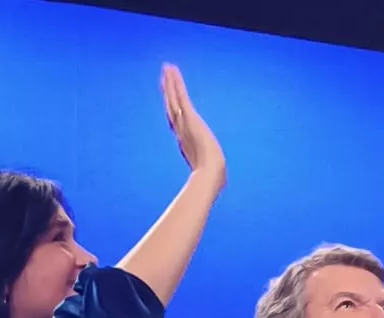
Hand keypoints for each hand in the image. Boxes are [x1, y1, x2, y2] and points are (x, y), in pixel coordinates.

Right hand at [160, 65, 224, 186]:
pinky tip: (172, 71)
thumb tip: (219, 183)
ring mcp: (184, 122)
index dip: (173, 111)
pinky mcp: (189, 116)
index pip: (177, 122)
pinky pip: (181, 95)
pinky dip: (176, 83)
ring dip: (170, 83)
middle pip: (172, 107)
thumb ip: (211, 172)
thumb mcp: (210, 171)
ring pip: (174, 98)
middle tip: (163, 79)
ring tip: (166, 69)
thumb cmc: (211, 178)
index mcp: (186, 142)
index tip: (170, 103)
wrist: (210, 174)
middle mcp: (181, 130)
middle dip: (168, 93)